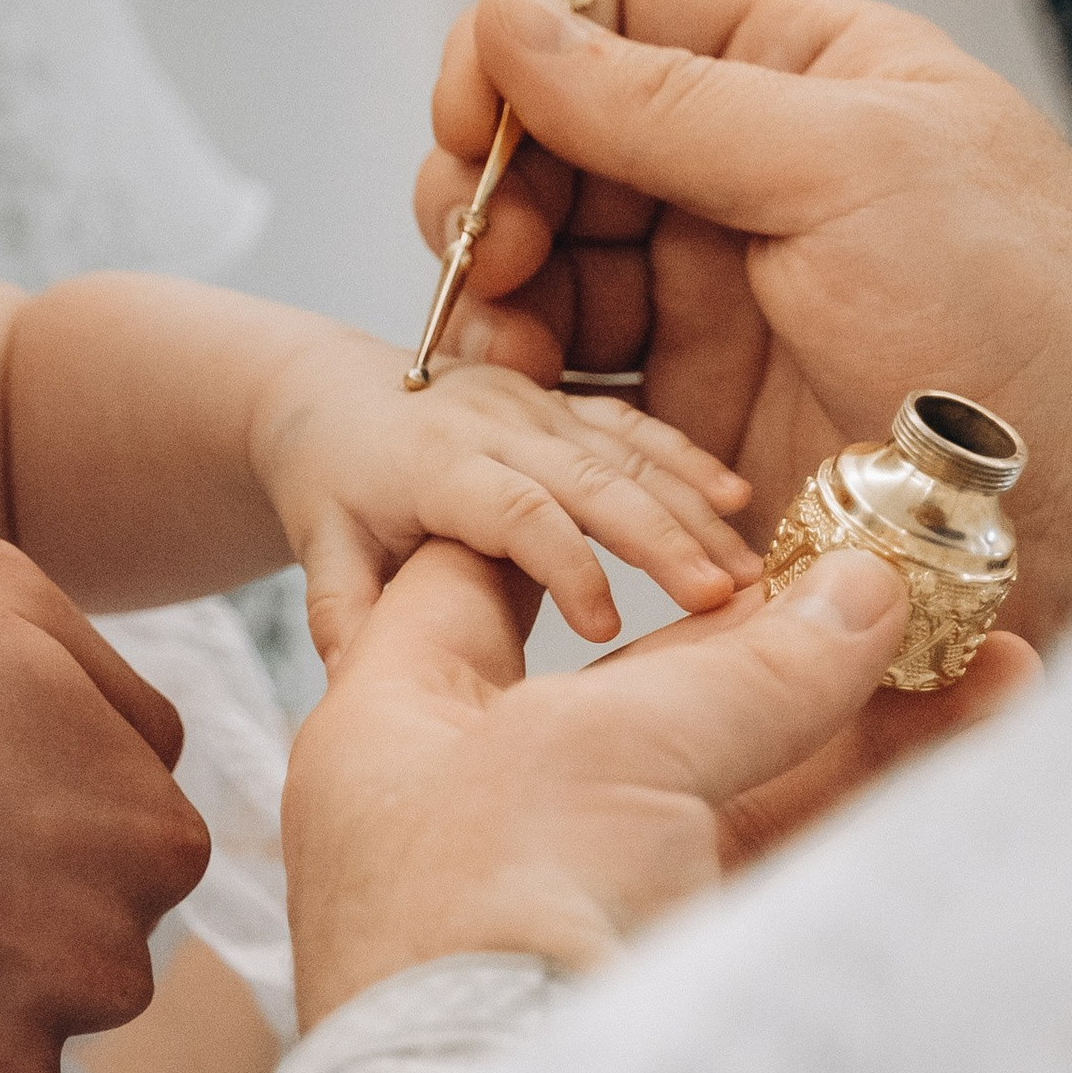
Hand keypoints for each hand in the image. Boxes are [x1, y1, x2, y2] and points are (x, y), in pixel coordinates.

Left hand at [248, 322, 757, 665]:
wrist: (327, 395)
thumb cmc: (328, 485)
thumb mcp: (322, 545)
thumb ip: (343, 607)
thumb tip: (352, 677)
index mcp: (435, 463)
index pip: (513, 510)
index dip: (563, 562)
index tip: (607, 628)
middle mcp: (492, 424)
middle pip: (590, 479)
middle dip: (661, 537)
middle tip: (721, 598)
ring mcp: (533, 408)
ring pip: (626, 453)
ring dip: (693, 509)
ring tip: (749, 568)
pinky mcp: (561, 404)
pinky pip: (632, 426)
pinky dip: (686, 460)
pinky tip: (740, 499)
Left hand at [284, 537, 1035, 1028]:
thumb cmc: (492, 909)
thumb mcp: (608, 746)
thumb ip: (749, 671)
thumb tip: (869, 593)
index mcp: (401, 728)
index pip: (481, 581)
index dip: (582, 519)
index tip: (689, 477)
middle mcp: (486, 807)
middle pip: (650, 689)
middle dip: (788, 630)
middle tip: (906, 572)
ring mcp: (585, 893)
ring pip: (742, 776)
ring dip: (869, 713)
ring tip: (996, 651)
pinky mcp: (674, 962)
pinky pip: (787, 858)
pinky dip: (880, 795)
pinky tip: (989, 722)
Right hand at [413, 0, 1071, 646]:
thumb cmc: (1019, 312)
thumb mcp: (843, 167)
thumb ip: (668, 102)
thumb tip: (510, 23)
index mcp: (804, 72)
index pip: (620, 4)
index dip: (523, 43)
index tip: (471, 116)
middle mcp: (751, 174)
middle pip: (561, 138)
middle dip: (494, 182)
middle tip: (480, 251)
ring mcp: (723, 297)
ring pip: (552, 261)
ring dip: (499, 291)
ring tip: (497, 342)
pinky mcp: (704, 415)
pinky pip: (580, 381)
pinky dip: (531, 386)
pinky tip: (518, 404)